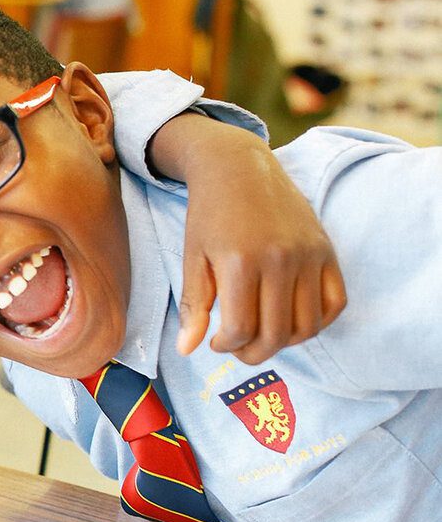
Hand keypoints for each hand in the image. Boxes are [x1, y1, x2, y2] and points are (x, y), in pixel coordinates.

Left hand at [170, 127, 345, 361]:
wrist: (239, 169)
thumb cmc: (210, 215)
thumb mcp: (192, 257)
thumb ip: (193, 305)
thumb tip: (186, 350)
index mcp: (241, 262)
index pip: (242, 329)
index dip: (226, 345)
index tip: (216, 342)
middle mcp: (281, 260)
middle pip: (276, 334)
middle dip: (253, 353)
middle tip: (238, 348)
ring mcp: (309, 255)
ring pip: (308, 325)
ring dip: (285, 342)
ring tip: (262, 334)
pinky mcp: (327, 251)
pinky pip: (335, 303)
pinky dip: (317, 322)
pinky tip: (290, 319)